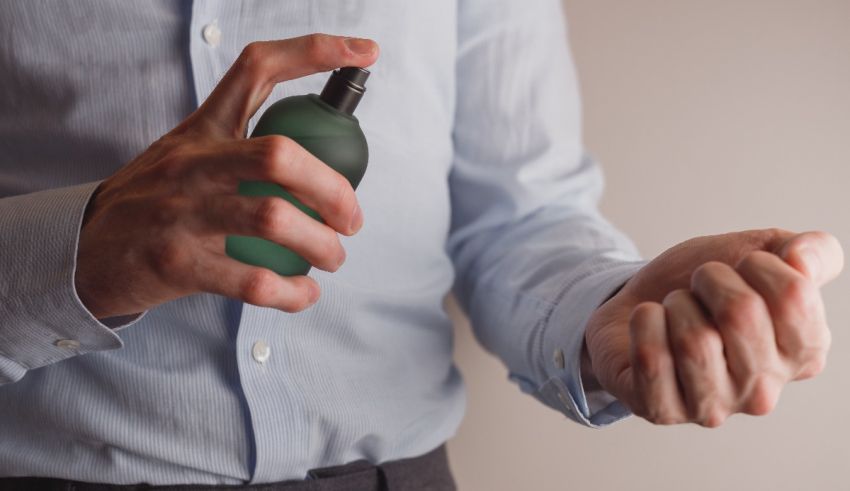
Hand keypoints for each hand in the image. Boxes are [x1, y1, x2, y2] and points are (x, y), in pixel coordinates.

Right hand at [75, 34, 379, 318]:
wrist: (84, 250)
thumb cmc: (154, 200)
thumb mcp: (187, 153)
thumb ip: (240, 145)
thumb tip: (317, 159)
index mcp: (202, 129)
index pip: (257, 69)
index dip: (315, 52)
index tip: (363, 51)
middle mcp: (192, 164)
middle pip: (278, 154)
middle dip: (332, 188)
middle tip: (353, 218)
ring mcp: (182, 212)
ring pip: (272, 219)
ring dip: (321, 246)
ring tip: (333, 258)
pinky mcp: (177, 263)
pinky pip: (253, 282)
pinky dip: (292, 293)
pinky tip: (304, 294)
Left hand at [584, 229, 842, 426]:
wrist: (638, 303)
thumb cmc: (703, 288)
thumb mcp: (761, 254)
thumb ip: (811, 252)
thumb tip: (802, 257)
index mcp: (801, 355)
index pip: (795, 296)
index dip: (756, 264)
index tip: (738, 268)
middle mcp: (763, 392)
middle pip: (742, 313)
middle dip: (710, 279)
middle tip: (698, 286)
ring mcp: (713, 408)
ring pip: (695, 341)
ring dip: (675, 304)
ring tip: (674, 309)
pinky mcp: (663, 411)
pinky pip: (652, 360)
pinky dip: (644, 323)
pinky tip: (647, 323)